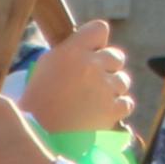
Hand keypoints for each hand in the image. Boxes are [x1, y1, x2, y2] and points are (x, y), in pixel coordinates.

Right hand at [16, 20, 131, 136]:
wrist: (38, 134)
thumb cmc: (37, 99)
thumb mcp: (46, 66)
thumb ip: (70, 52)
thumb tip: (89, 47)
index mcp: (73, 51)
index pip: (100, 29)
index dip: (97, 41)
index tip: (90, 52)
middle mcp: (92, 65)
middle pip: (116, 56)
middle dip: (107, 67)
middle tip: (91, 82)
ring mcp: (105, 88)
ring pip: (123, 80)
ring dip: (112, 89)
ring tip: (94, 101)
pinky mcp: (113, 109)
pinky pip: (126, 102)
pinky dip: (117, 107)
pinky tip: (101, 112)